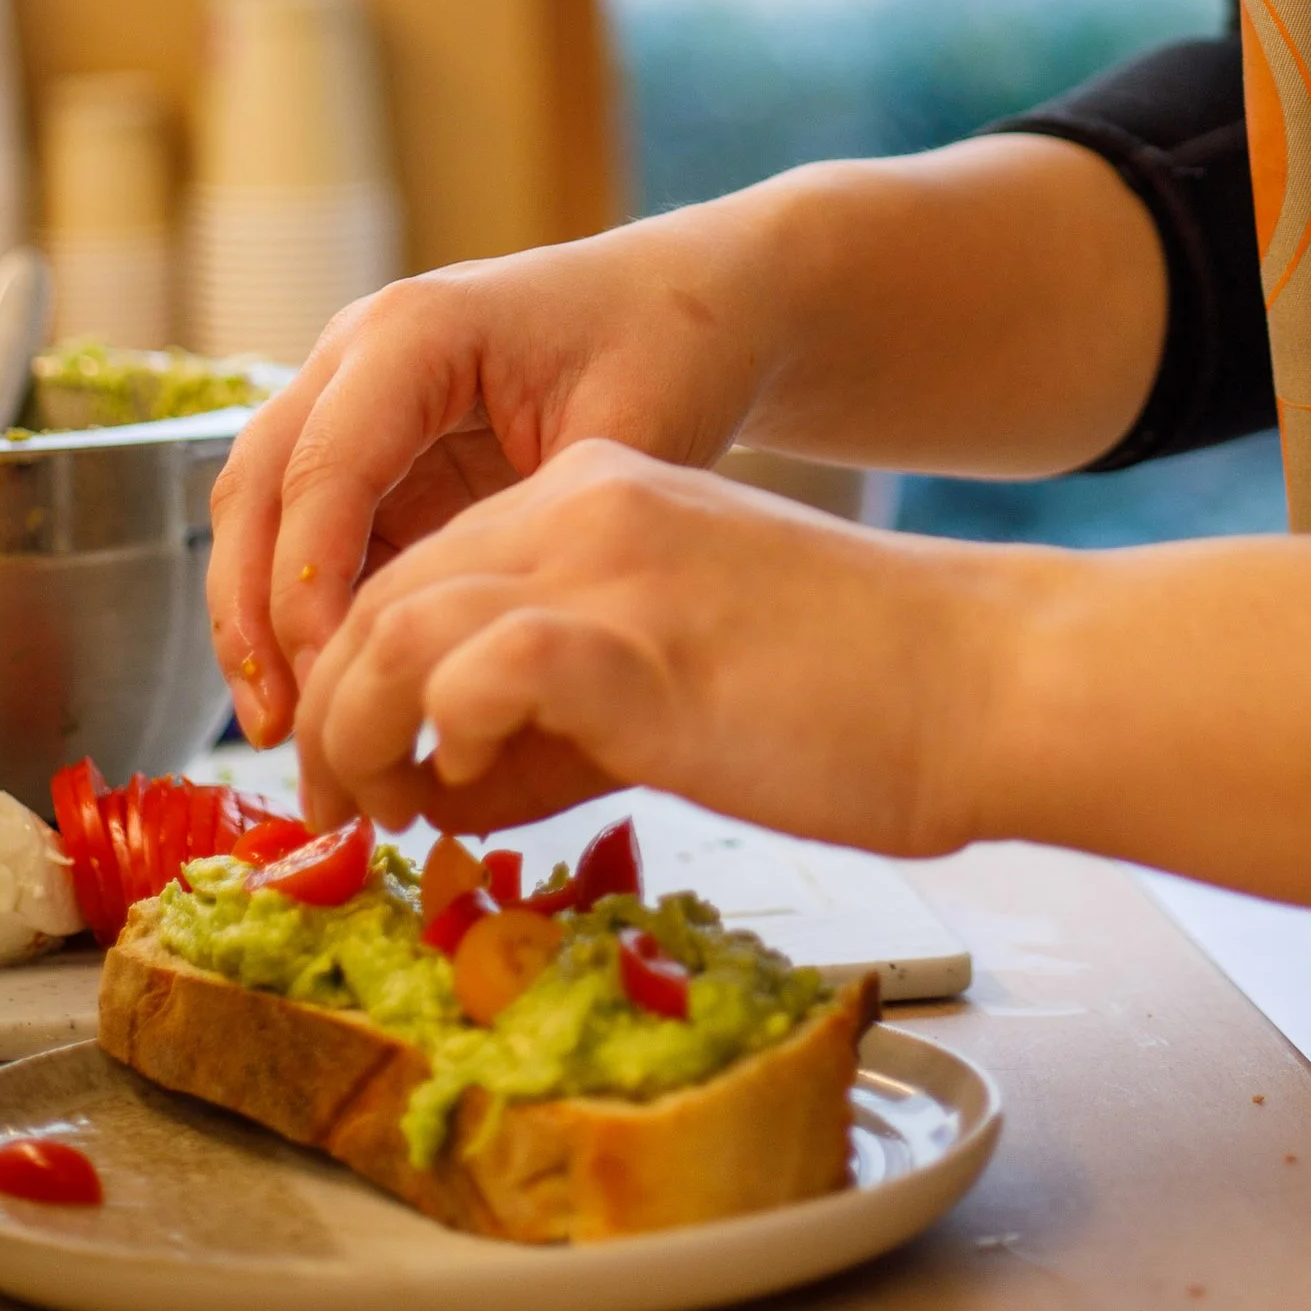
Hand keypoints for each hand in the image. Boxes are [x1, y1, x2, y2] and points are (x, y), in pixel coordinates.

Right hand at [207, 219, 764, 748]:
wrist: (694, 302)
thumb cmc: (672, 349)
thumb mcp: (631, 435)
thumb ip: (546, 530)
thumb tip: (463, 650)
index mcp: (418, 330)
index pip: (326, 465)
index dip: (310, 580)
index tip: (333, 680)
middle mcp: (362, 350)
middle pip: (257, 483)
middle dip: (254, 609)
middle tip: (282, 725)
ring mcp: (354, 394)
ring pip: (261, 509)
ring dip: (259, 617)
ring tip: (290, 730)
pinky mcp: (372, 447)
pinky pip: (307, 530)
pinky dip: (301, 609)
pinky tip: (330, 695)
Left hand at [290, 439, 1030, 850]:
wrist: (978, 679)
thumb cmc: (850, 695)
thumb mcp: (674, 671)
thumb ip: (561, 709)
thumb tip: (450, 786)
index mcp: (598, 493)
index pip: (419, 568)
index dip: (362, 675)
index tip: (365, 770)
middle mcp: (585, 507)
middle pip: (380, 595)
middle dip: (332, 713)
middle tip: (341, 813)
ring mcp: (608, 570)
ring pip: (393, 628)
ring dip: (357, 736)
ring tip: (382, 817)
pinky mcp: (635, 648)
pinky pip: (472, 677)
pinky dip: (436, 742)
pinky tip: (464, 798)